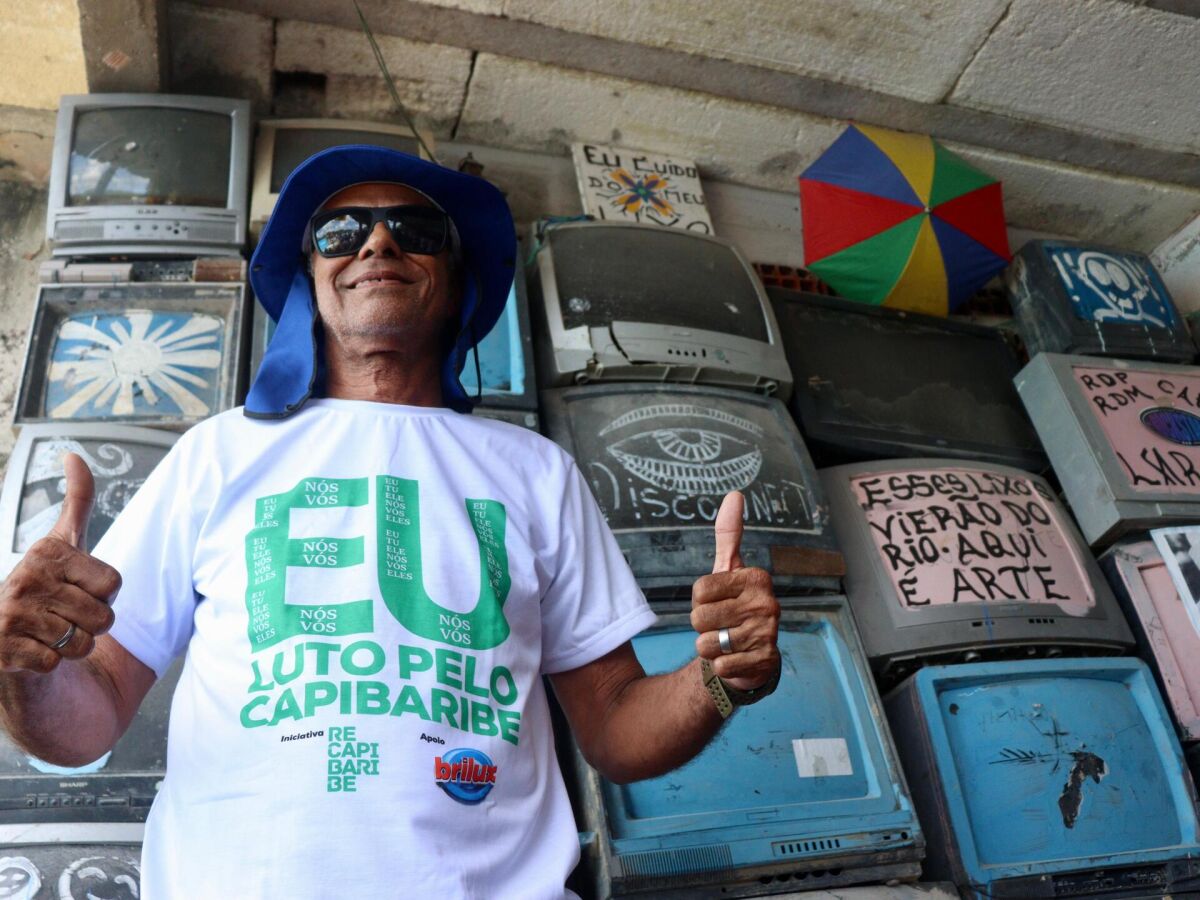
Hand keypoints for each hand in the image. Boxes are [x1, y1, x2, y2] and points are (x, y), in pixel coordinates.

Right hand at [0, 453, 118, 672]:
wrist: (3, 632)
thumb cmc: (46, 587)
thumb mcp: (65, 542)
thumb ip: (78, 501)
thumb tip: (74, 455)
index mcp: (47, 552)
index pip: (114, 584)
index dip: (105, 595)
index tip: (79, 589)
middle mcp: (26, 578)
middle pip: (104, 617)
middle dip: (93, 624)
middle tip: (65, 615)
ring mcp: (10, 614)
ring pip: (82, 643)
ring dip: (73, 646)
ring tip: (50, 632)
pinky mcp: (0, 649)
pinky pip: (55, 664)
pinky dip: (50, 664)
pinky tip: (32, 650)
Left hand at [691, 492, 779, 690]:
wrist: (751, 653)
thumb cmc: (734, 606)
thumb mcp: (729, 570)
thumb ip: (729, 534)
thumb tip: (735, 494)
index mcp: (756, 578)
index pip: (699, 590)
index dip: (699, 601)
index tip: (717, 602)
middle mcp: (767, 603)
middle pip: (699, 618)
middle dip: (702, 626)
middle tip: (721, 625)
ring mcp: (768, 634)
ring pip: (706, 644)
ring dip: (709, 647)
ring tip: (727, 642)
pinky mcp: (764, 662)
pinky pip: (720, 666)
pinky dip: (721, 667)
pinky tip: (736, 660)